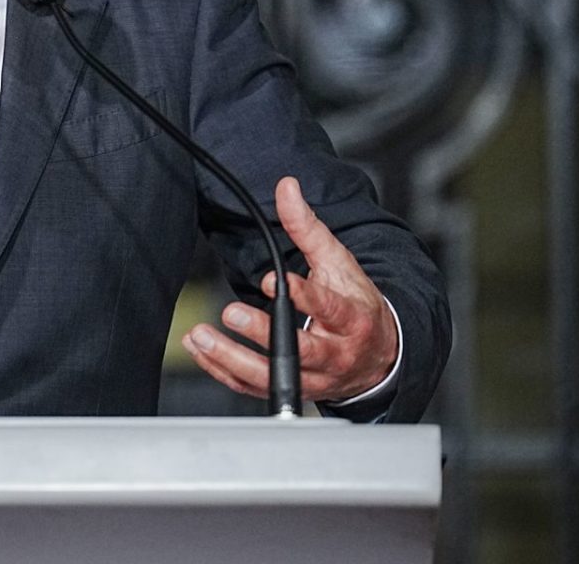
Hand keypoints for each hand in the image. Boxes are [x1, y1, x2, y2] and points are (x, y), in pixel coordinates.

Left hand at [181, 175, 398, 403]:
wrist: (378, 356)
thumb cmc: (357, 306)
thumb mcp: (339, 262)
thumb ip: (308, 227)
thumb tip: (287, 188)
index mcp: (351, 319)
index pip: (330, 308)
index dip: (303, 296)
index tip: (273, 281)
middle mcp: (334, 354)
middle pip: (299, 350)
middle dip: (263, 333)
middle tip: (231, 312)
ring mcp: (313, 378)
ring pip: (272, 377)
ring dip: (232, 359)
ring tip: (201, 337)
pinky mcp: (292, 390)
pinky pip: (255, 387)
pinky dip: (224, 372)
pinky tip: (200, 351)